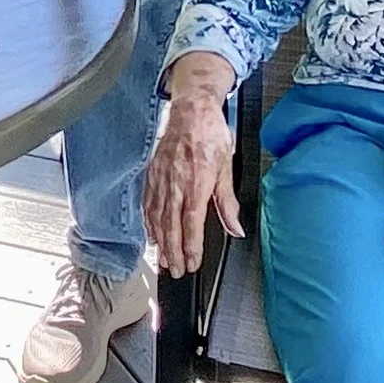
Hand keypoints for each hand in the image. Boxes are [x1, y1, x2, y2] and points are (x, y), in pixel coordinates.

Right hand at [143, 62, 242, 275]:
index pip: (191, 223)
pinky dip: (148, 223)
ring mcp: (160, 179)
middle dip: (174, 252)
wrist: (191, 110)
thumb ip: (227, 202)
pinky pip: (147, 203)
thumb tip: (236, 228)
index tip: (193, 263)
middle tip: (177, 272)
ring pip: (157, 217)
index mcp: (196, 182)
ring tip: (164, 260)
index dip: (191, 247)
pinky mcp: (152, 174)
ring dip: (160, 242)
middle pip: (171, 226)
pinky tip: (152, 234)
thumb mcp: (226, 167)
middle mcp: (175, 183)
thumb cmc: (210, 134)